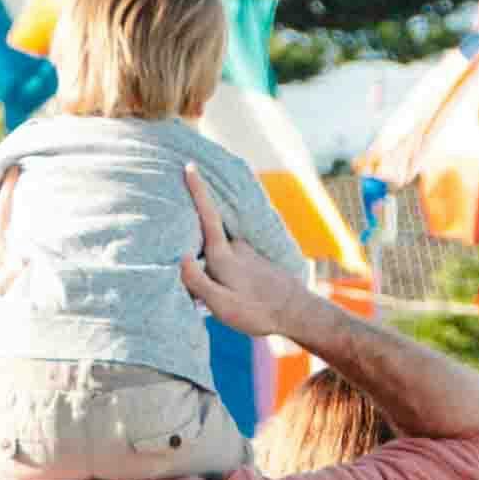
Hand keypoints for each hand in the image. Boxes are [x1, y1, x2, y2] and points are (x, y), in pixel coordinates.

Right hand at [177, 175, 336, 346]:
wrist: (298, 313)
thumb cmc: (257, 311)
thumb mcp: (221, 305)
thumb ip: (198, 281)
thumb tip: (180, 258)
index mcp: (224, 256)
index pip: (207, 216)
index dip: (198, 191)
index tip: (190, 166)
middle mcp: (236, 248)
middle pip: (208, 237)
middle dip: (196, 236)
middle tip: (186, 247)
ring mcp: (249, 254)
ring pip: (221, 252)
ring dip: (213, 261)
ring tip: (211, 284)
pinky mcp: (257, 264)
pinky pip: (233, 261)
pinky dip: (226, 269)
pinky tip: (232, 289)